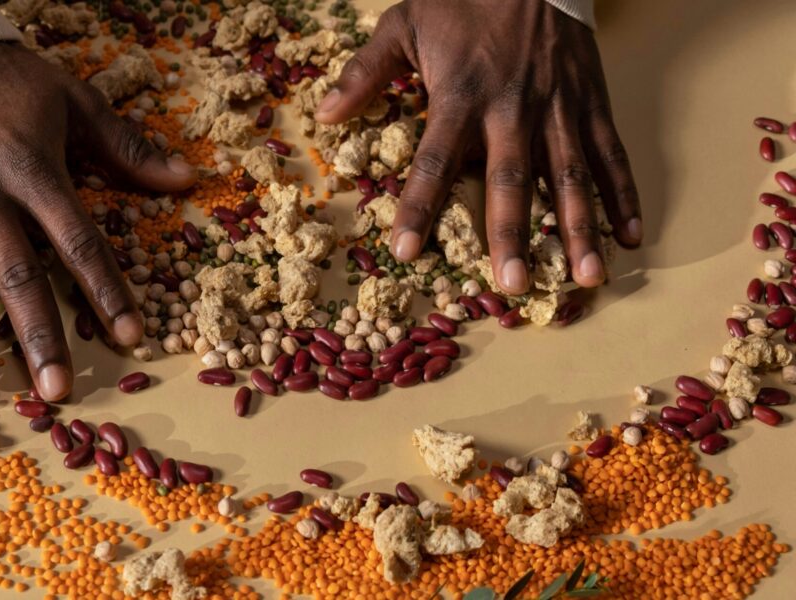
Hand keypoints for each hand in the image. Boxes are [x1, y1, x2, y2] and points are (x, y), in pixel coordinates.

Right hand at [0, 42, 194, 400]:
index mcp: (32, 168)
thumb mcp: (74, 99)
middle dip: (39, 335)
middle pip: (16, 273)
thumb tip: (185, 181)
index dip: (105, 290)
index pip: (77, 240)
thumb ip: (126, 146)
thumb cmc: (9, 76)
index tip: (129, 337)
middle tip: (57, 390)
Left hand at [316, 0, 640, 293]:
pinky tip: (630, 237)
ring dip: (579, 229)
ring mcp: (558, 107)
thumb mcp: (402, 24)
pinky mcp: (592, 102)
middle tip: (511, 285)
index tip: (406, 251)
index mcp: (460, 95)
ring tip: (587, 277)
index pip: (435, 162)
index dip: (418, 207)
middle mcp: (512, 109)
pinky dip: (624, 195)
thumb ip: (366, 73)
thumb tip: (326, 115)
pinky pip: (611, 153)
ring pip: (572, 176)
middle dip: (511, 235)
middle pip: (511, 181)